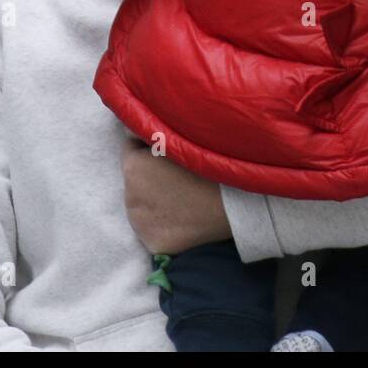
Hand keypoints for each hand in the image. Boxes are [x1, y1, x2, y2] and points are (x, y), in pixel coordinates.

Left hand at [121, 137, 231, 253]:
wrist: (238, 206)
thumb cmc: (216, 162)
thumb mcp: (182, 134)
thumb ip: (157, 130)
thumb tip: (140, 123)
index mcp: (133, 166)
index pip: (132, 148)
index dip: (151, 146)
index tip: (171, 150)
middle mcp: (129, 195)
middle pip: (137, 179)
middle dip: (152, 174)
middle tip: (182, 173)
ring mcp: (140, 223)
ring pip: (144, 204)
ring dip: (158, 199)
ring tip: (187, 195)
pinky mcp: (153, 243)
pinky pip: (156, 229)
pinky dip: (166, 224)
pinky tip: (187, 217)